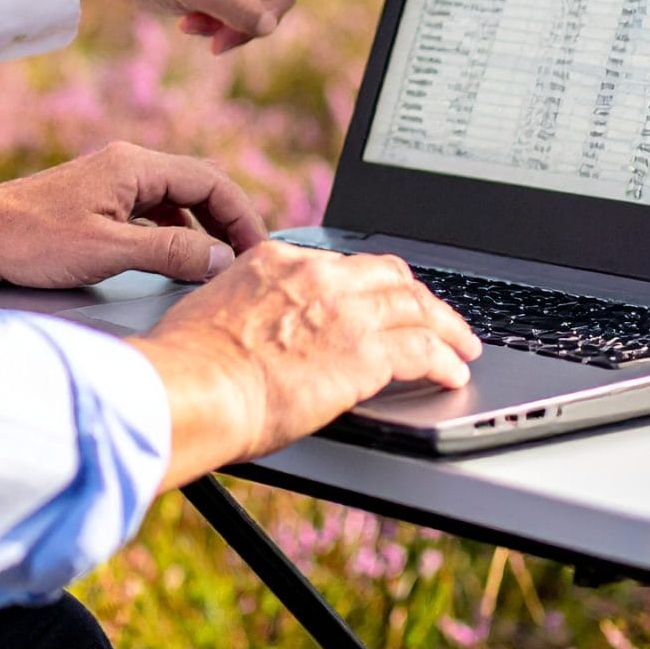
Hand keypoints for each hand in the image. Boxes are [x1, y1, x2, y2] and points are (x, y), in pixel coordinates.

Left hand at [0, 142, 270, 287]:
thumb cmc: (32, 242)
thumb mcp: (107, 252)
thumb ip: (168, 252)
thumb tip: (220, 258)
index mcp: (134, 166)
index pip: (210, 181)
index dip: (241, 215)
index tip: (257, 250)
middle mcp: (127, 165)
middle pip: (198, 185)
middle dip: (227, 221)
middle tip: (246, 260)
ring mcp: (112, 181)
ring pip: (176, 198)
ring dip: (202, 227)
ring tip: (218, 264)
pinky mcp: (98, 199)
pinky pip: (153, 209)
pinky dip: (174, 231)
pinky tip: (176, 259)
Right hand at [130, 243, 479, 488]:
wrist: (191, 387)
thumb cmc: (187, 366)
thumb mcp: (213, 311)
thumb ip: (246, 310)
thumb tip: (251, 333)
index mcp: (277, 260)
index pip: (341, 263)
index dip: (373, 283)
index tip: (385, 298)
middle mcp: (317, 275)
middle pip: (390, 275)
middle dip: (420, 297)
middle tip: (437, 317)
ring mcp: (345, 311)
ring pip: (417, 307)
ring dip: (446, 328)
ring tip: (462, 346)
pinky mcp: (365, 353)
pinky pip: (423, 350)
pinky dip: (445, 361)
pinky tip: (452, 374)